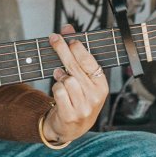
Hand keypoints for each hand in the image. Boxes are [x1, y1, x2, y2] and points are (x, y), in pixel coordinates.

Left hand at [43, 28, 108, 144]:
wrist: (70, 128)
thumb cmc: (78, 98)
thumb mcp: (83, 79)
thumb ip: (77, 54)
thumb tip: (68, 28)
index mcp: (102, 85)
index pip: (90, 62)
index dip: (78, 47)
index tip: (69, 37)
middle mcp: (95, 96)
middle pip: (75, 67)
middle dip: (63, 49)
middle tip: (53, 38)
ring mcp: (84, 107)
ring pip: (66, 79)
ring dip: (60, 77)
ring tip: (61, 78)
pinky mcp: (71, 115)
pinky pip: (59, 92)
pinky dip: (56, 88)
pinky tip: (59, 90)